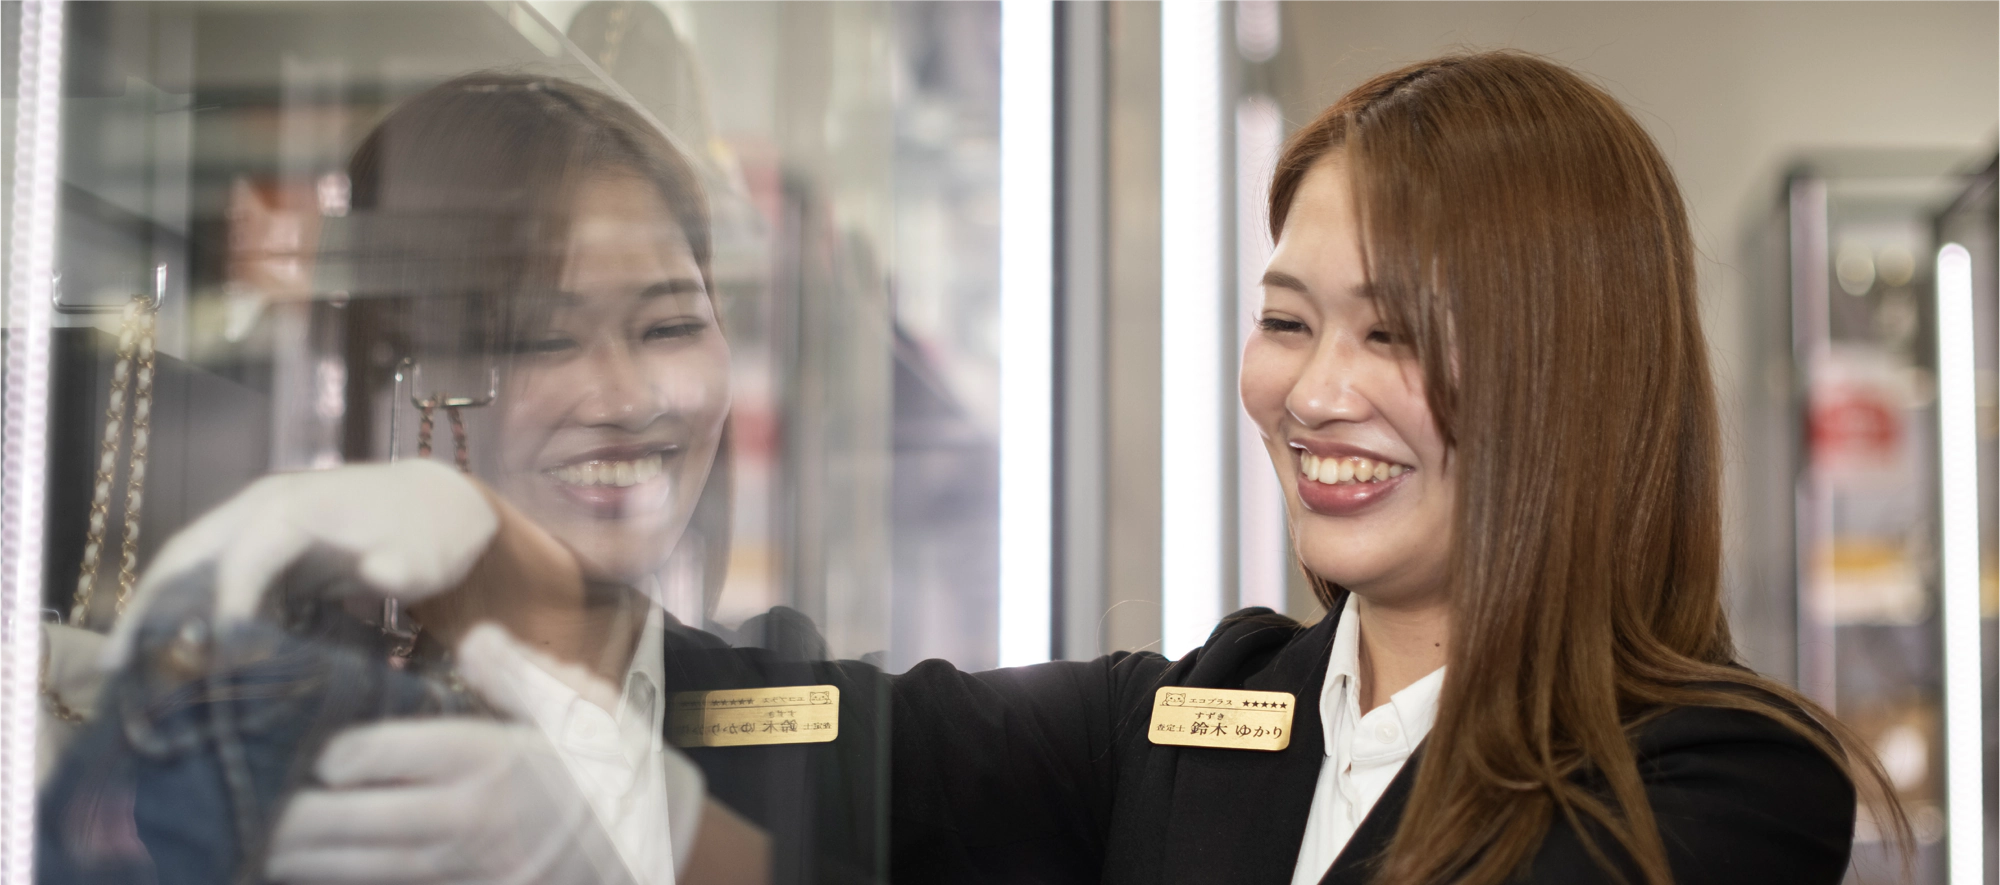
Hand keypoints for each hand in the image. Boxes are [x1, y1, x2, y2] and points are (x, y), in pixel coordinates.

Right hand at [105, 460, 498, 666]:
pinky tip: (165, 658)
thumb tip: (381, 574)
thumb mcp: (428, 553)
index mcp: (295, 507)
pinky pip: (207, 579)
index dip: (227, 604)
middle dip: (153, 606)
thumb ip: (403, 565)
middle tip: (122, 667)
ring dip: (155, 613)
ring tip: (125, 673)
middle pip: (188, 554)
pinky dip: (183, 614)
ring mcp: (252, 528)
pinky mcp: (256, 552)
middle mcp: (260, 510)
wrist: (437, 508)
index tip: (215, 659)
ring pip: (187, 567)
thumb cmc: (432, 534)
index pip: (245, 556)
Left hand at [265, 624, 701, 884]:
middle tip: (230, 791)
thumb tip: (473, 639)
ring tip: (241, 837)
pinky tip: (299, 868)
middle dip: (277, 813)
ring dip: (290, 856)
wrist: (650, 842)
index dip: (317, 748)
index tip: (286, 731)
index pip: (366, 757)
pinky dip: (336, 878)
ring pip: (349, 869)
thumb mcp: (578, 705)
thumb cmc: (610, 766)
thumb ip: (516, 673)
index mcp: (483, 760)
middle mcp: (460, 820)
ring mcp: (457, 868)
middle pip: (339, 823)